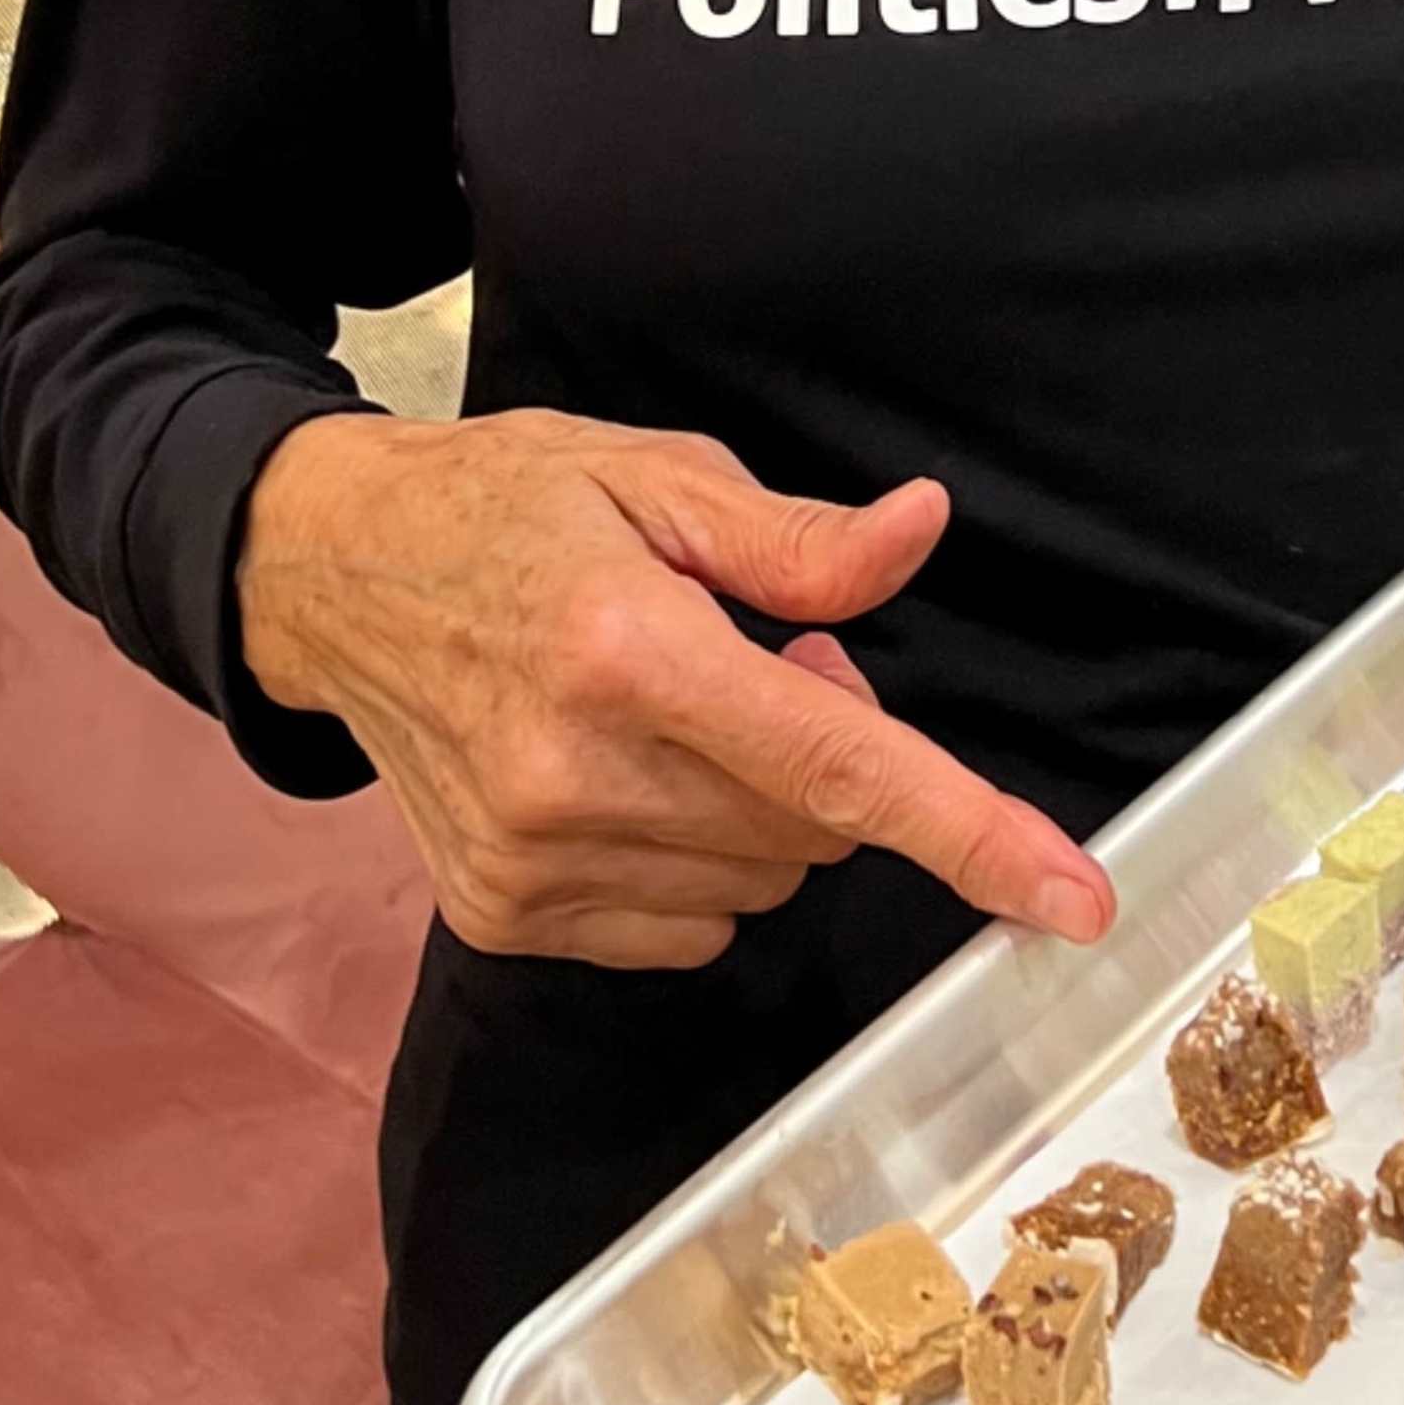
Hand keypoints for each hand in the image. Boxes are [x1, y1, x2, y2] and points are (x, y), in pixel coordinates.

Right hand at [236, 407, 1115, 971]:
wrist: (330, 575)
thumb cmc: (507, 506)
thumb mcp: (656, 474)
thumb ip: (798, 540)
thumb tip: (921, 532)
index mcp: (629, 650)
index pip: (838, 766)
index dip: (970, 833)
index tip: (1073, 899)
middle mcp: (577, 773)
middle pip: (812, 828)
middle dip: (822, 750)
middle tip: (749, 658)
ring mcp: (533, 859)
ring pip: (756, 886)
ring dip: (756, 811)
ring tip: (668, 710)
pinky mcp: (503, 913)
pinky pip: (685, 929)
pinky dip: (693, 865)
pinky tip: (623, 778)